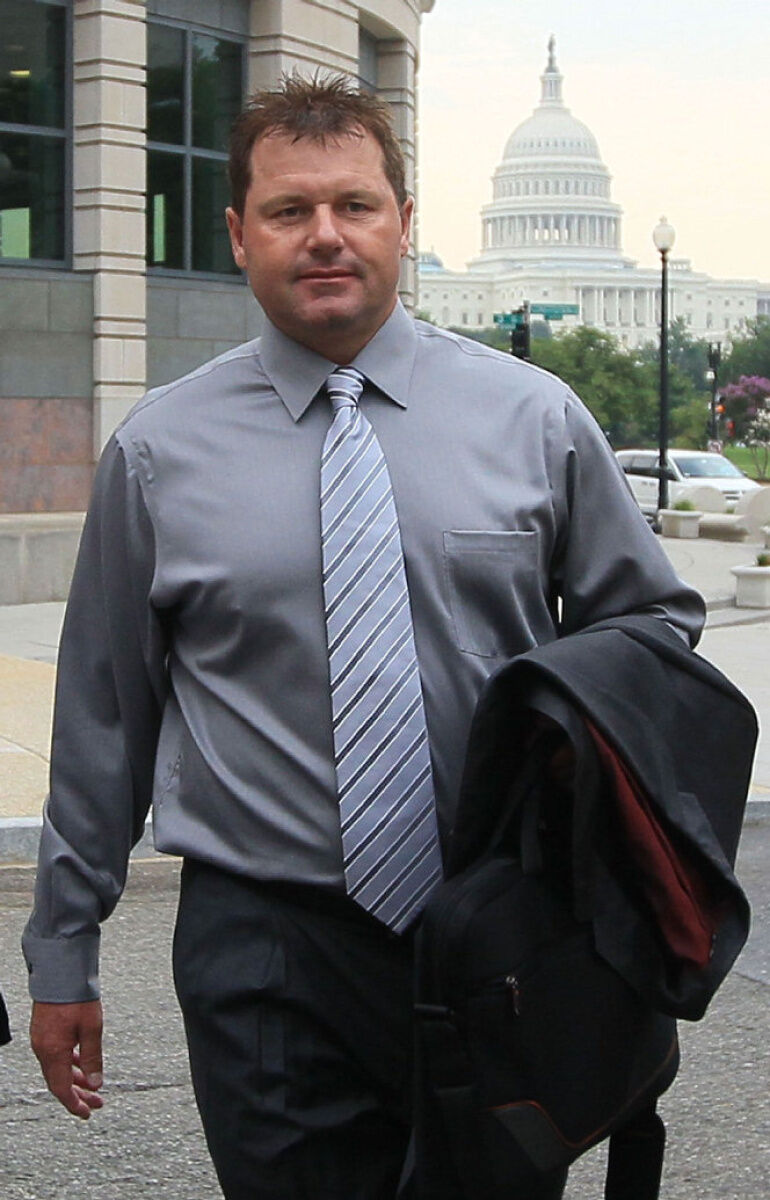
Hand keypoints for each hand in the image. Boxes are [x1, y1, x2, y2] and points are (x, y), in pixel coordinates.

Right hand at [30, 999, 103, 1118]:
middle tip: (97, 1103)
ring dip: (75, 1079)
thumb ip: (93, 1058)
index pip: (62, 1089)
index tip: (88, 1113)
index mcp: (53, 1052)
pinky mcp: (44, 1031)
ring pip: (57, 1069)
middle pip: (59, 1082)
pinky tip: (81, 1063)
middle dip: (78, 1094)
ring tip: (93, 1085)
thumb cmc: (77, 997)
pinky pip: (55, 1056)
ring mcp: (41, 1040)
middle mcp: (43, 1049)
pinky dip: (69, 1064)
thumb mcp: (92, 1029)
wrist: (61, 972)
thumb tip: (95, 1083)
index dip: (75, 1104)